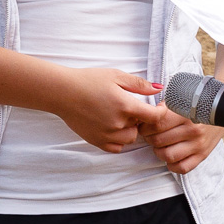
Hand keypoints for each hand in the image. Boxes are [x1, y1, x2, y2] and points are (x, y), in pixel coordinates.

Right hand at [50, 68, 165, 152]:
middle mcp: (118, 124)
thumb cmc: (88, 80)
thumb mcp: (115, 76)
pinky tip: (111, 126)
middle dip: (140, 117)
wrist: (62, 92)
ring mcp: (107, 135)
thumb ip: (139, 84)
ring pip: (130, 138)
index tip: (159, 106)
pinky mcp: (96, 141)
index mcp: (125, 106)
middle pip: (141, 127)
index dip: (161, 111)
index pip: (154, 117)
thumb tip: (159, 88)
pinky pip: (116, 147)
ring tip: (118, 115)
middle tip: (128, 105)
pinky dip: (118, 139)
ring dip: (129, 129)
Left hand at [141, 105, 223, 173]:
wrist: (223, 110)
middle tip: (150, 135)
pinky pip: (182, 168)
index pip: (157, 124)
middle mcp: (193, 130)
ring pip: (168, 156)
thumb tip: (147, 114)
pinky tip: (171, 156)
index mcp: (186, 113)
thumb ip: (165, 106)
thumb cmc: (198, 104)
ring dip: (158, 152)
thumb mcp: (183, 99)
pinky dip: (172, 165)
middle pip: (159, 140)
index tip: (144, 125)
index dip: (145, 126)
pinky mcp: (203, 156)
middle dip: (149, 138)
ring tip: (159, 145)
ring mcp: (198, 145)